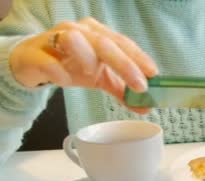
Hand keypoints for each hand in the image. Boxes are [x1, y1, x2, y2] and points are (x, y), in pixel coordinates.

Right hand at [9, 17, 157, 113]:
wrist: (32, 64)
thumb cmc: (71, 65)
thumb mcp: (101, 78)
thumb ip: (123, 91)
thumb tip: (146, 106)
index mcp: (98, 34)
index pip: (122, 43)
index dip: (138, 58)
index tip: (153, 74)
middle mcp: (79, 31)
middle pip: (104, 42)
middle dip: (124, 64)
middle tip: (139, 85)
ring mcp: (54, 39)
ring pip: (73, 40)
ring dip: (87, 57)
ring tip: (93, 73)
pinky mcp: (35, 54)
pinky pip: (47, 60)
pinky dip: (58, 71)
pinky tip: (65, 81)